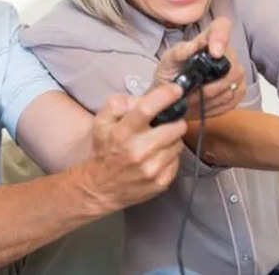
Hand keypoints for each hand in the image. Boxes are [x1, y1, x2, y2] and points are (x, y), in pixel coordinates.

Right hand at [81, 84, 186, 211]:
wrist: (100, 188)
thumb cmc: (104, 150)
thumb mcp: (102, 122)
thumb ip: (118, 103)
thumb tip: (144, 98)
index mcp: (123, 133)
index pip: (147, 108)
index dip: (166, 95)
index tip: (176, 89)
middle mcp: (139, 151)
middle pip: (175, 127)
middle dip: (175, 121)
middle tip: (166, 123)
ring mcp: (152, 169)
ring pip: (178, 144)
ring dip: (172, 140)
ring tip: (157, 142)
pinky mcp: (161, 182)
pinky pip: (177, 161)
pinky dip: (170, 156)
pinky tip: (157, 158)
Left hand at [154, 17, 245, 118]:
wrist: (173, 96)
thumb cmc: (170, 74)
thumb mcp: (168, 61)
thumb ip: (179, 51)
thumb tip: (192, 46)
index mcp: (207, 38)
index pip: (222, 26)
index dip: (222, 37)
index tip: (215, 53)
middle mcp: (225, 52)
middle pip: (231, 65)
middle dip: (210, 84)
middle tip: (192, 93)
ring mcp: (235, 71)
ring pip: (232, 85)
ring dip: (211, 97)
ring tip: (194, 99)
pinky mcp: (238, 89)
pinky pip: (233, 99)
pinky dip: (216, 106)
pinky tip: (204, 105)